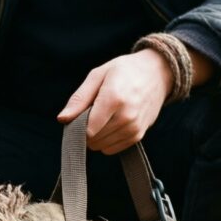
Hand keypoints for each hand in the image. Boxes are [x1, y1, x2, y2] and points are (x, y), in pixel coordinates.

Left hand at [57, 49, 171, 154]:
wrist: (158, 73)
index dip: (77, 125)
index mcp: (114, 98)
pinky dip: (106, 141)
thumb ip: (79, 98)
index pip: (87, 129)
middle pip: (93, 139)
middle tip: (92, 113)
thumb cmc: (124, 71)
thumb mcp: (98, 75)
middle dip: (86, 130)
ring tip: (104, 117)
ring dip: (96, 136)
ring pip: (101, 146)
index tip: (79, 114)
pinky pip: (112, 149)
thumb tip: (62, 119)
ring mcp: (134, 128)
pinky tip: (111, 124)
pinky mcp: (138, 136)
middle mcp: (126, 116)